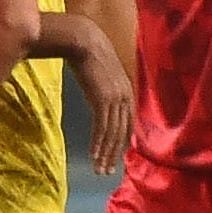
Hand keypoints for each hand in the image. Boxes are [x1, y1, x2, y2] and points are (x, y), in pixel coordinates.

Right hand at [65, 35, 133, 174]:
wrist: (83, 41)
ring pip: (113, 134)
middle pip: (122, 133)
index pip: (128, 124)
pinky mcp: (102, 100)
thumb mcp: (102, 75)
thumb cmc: (88, 54)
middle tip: (109, 171)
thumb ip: (105, 89)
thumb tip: (100, 100)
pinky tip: (94, 155)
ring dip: (106, 154)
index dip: (122, 142)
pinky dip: (98, 144)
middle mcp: (125, 97)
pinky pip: (102, 128)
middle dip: (115, 154)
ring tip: (100, 169)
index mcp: (127, 92)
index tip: (116, 156)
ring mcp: (115, 99)